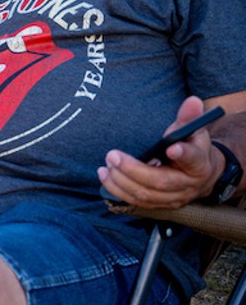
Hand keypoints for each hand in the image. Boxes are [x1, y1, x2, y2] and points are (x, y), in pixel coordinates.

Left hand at [98, 96, 220, 208]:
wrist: (199, 174)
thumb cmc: (191, 147)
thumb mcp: (193, 130)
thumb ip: (189, 117)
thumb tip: (192, 100)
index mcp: (199, 164)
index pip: (192, 159)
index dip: (183, 154)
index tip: (171, 148)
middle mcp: (188, 185)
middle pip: (160, 182)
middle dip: (133, 170)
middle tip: (112, 155)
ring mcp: (173, 198)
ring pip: (145, 195)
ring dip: (121, 181)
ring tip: (106, 165)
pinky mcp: (159, 204)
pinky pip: (136, 202)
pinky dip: (118, 190)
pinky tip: (105, 176)